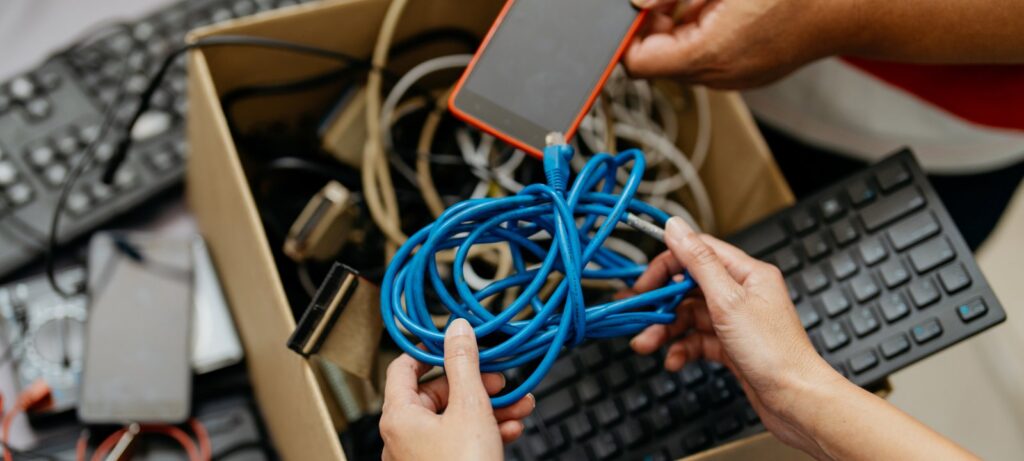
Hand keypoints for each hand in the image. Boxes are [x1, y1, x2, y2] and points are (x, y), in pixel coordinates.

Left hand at [380, 319, 534, 460]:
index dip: (432, 350)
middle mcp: (403, 435)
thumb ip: (464, 363)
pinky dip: (485, 431)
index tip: (457, 341)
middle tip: (501, 379)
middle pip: (438, 393)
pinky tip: (511, 427)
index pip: (405, 366)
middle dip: (477, 384)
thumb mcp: (470, 407)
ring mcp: (420, 456)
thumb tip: (457, 331)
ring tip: (519, 404)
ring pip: (455, 418)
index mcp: (399, 415)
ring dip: (490, 407)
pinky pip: (460, 441)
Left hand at [626, 0, 862, 87]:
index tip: (634, 10)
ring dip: (682, 25)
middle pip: (659, 61)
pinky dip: (707, 31)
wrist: (853, 7)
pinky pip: (711, 56)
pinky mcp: (750, 73)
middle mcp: (720, 77)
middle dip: (657, 26)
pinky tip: (729, 7)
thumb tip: (637, 2)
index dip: (628, 34)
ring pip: (684, 57)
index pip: (637, 64)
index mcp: (708, 56)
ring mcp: (737, 79)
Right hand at [627, 217, 843, 456]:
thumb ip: (699, 262)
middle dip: (661, 304)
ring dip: (665, 331)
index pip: (698, 253)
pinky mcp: (731, 346)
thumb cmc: (775, 352)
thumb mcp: (728, 300)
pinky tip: (674, 360)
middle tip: (637, 314)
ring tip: (647, 344)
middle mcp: (742, 294)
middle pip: (689, 288)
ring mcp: (735, 321)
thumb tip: (676, 227)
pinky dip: (682, 349)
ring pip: (689, 317)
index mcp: (747, 274)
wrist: (795, 400)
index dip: (667, 264)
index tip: (643, 281)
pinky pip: (697, 340)